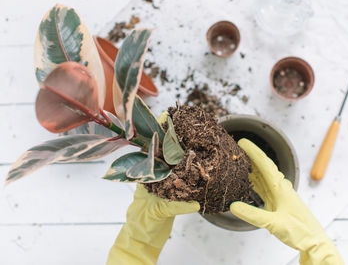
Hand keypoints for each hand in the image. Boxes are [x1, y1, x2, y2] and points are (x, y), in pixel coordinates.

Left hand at [107, 111, 199, 264]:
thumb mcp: (156, 214)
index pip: (151, 148)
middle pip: (163, 150)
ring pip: (172, 160)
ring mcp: (162, 181)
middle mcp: (154, 174)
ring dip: (181, 147)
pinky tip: (198, 159)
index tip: (167, 115)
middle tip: (187, 120)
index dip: (158, 131)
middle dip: (173, 135)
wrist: (143, 239)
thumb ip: (173, 207)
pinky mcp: (171, 190)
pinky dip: (189, 167)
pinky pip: (181, 175)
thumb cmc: (143, 226)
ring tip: (194, 133)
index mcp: (146, 175)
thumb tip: (193, 203)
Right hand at [230, 139, 342, 264]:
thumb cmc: (300, 231)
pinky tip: (246, 181)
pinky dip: (253, 182)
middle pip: (262, 166)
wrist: (313, 241)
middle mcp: (280, 186)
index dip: (253, 151)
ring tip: (237, 162)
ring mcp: (279, 193)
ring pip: (262, 176)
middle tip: (235, 149)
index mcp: (280, 187)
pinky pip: (262, 187)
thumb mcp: (274, 223)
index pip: (264, 163)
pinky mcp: (277, 201)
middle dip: (249, 156)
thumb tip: (233, 206)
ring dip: (250, 168)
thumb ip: (253, 215)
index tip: (242, 142)